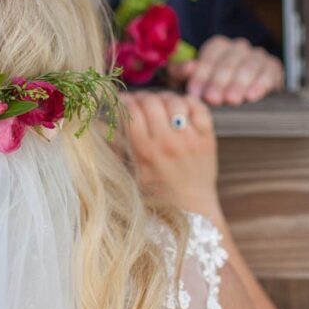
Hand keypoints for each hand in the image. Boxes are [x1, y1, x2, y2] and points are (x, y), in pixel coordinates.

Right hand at [122, 91, 220, 217]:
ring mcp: (190, 139)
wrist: (192, 210)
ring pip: (175, 101)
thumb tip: (100, 124)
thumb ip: (115, 149)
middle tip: (139, 101)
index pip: (132, 112)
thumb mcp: (129, 175)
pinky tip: (180, 106)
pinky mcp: (207, 138)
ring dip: (163, 97)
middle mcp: (168, 143)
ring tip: (158, 102)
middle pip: (151, 102)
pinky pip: (198, 107)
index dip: (124, 101)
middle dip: (142, 97)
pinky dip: (188, 101)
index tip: (121, 101)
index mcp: (145, 152)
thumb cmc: (157, 195)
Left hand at [168, 35, 282, 104]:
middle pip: (228, 62)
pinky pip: (268, 73)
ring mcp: (257, 55)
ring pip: (248, 67)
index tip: (195, 92)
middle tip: (213, 99)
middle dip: (219, 81)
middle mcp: (238, 47)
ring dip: (239, 84)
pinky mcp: (273, 67)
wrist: (241, 96)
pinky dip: (260, 84)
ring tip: (231, 100)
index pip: (209, 56)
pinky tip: (252, 96)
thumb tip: (188, 67)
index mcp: (218, 46)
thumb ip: (181, 73)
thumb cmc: (210, 87)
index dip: (201, 75)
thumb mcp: (191, 80)